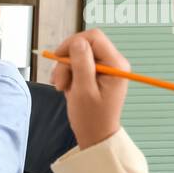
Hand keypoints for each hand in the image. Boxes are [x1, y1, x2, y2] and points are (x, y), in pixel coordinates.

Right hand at [49, 29, 129, 149]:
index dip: (72, 44)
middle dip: (67, 60)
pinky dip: (69, 73)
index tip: (58, 59)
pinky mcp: (98, 73)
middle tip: (59, 81)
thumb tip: (76, 41)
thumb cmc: (91, 118)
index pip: (93, 37)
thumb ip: (81, 63)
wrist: (95, 135)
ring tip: (62, 87)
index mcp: (115, 64)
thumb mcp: (83, 90)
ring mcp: (106, 68)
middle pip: (84, 45)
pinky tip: (67, 87)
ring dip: (65, 69)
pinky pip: (79, 64)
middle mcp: (113, 62)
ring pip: (78, 55)